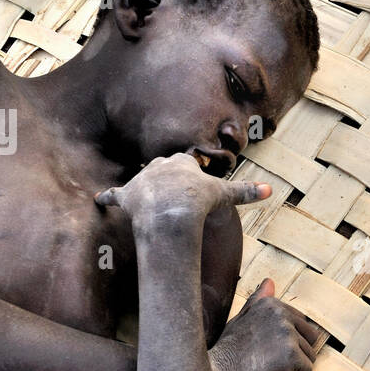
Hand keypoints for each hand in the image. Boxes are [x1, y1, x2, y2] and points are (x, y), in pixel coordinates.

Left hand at [94, 153, 270, 234]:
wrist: (172, 209)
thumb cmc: (198, 199)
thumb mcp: (224, 195)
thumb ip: (245, 192)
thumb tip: (270, 190)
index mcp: (182, 162)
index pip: (184, 161)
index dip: (188, 170)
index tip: (191, 180)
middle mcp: (160, 166)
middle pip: (162, 165)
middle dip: (166, 174)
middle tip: (171, 187)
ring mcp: (142, 180)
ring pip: (142, 178)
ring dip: (143, 186)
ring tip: (145, 195)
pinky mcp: (127, 195)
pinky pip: (114, 195)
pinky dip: (108, 198)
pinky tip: (99, 200)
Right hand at [210, 279, 321, 370]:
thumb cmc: (227, 351)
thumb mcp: (240, 320)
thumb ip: (258, 302)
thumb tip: (269, 281)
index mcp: (271, 304)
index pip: (301, 323)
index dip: (285, 342)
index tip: (262, 348)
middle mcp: (281, 314)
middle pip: (311, 337)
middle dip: (295, 353)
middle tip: (267, 361)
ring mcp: (287, 333)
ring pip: (309, 355)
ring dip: (292, 368)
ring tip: (267, 369)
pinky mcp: (292, 355)